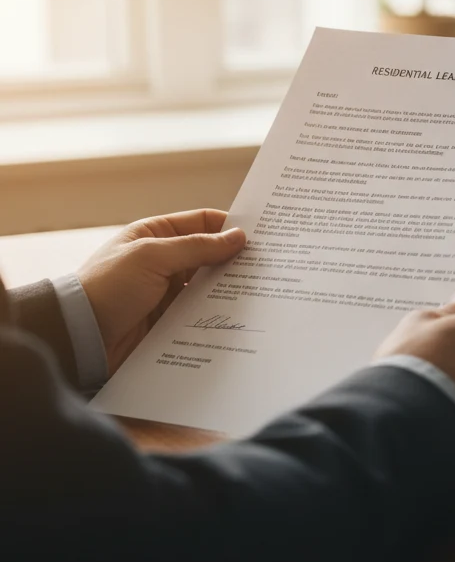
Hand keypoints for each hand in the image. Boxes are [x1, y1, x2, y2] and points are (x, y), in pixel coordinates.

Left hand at [77, 210, 246, 372]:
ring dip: (230, 289)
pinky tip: (238, 315)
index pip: (203, 222)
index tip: (262, 236)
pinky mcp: (169, 320)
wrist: (76, 338)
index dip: (231, 226)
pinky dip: (217, 312)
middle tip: (270, 266)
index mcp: (155, 235)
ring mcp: (166, 292)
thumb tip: (238, 237)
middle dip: (236, 260)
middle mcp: (163, 261)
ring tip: (261, 293)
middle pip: (210, 255)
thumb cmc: (106, 288)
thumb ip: (197, 247)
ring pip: (209, 286)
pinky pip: (200, 312)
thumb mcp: (152, 257)